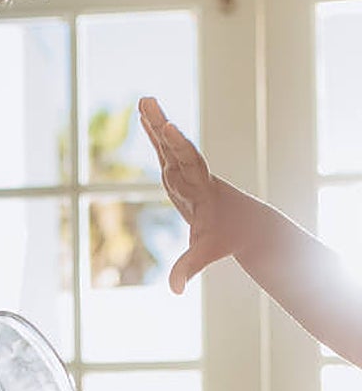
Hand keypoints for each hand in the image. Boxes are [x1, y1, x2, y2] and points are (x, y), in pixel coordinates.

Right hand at [138, 96, 254, 294]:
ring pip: (169, 144)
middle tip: (149, 104)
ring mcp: (187, 172)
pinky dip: (155, 134)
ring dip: (155, 123)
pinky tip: (145, 119)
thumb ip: (188, 268)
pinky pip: (166, 151)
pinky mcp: (181, 173)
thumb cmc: (226, 239)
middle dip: (162, 127)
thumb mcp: (206, 253)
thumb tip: (175, 290)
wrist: (247, 224)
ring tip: (143, 100)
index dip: (177, 146)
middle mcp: (194, 175)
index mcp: (202, 189)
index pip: (189, 164)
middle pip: (175, 147)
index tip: (167, 128)